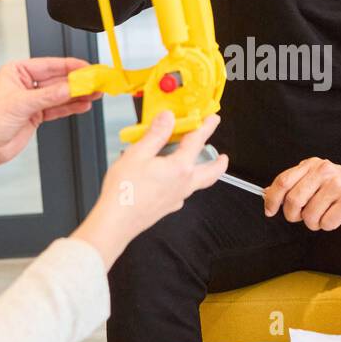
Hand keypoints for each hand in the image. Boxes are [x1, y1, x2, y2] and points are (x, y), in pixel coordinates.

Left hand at [0, 57, 99, 180]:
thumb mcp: (20, 105)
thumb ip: (48, 96)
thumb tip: (70, 87)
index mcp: (16, 71)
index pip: (49, 65)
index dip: (70, 66)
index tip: (87, 67)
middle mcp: (25, 83)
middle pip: (58, 79)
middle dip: (78, 81)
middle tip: (96, 81)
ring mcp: (33, 99)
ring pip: (61, 94)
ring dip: (78, 94)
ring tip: (96, 93)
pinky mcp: (37, 114)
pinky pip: (58, 108)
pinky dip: (72, 106)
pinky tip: (84, 104)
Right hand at [71, 111, 226, 267]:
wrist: (116, 222)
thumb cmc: (124, 191)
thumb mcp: (137, 154)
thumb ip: (155, 135)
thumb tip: (167, 119)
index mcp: (179, 168)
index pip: (197, 141)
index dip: (206, 127)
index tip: (212, 119)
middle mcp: (183, 184)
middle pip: (210, 172)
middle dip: (219, 163)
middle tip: (223, 157)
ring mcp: (177, 198)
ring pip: (198, 184)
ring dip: (203, 174)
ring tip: (200, 167)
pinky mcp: (167, 207)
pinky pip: (182, 194)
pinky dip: (184, 186)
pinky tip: (173, 183)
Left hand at [263, 156, 340, 230]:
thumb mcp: (316, 178)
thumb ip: (293, 184)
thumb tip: (266, 193)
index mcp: (312, 165)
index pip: (283, 181)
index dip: (272, 199)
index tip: (270, 211)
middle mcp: (324, 171)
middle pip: (294, 200)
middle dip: (294, 216)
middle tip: (302, 217)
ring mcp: (338, 185)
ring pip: (310, 216)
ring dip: (314, 222)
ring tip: (325, 214)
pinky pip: (326, 223)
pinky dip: (328, 225)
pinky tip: (336, 216)